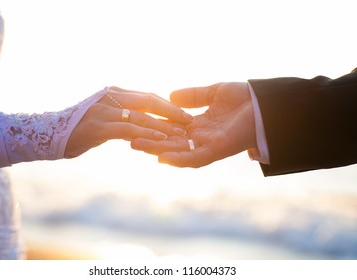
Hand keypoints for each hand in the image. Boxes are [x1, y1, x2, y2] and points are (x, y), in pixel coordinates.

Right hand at [65, 86, 192, 157]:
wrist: (48, 135)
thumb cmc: (78, 129)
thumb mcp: (104, 118)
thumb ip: (122, 117)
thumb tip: (140, 125)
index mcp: (114, 92)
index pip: (147, 97)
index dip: (167, 106)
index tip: (183, 115)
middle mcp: (110, 96)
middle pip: (148, 101)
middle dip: (171, 112)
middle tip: (189, 121)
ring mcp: (104, 109)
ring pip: (141, 116)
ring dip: (163, 125)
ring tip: (181, 133)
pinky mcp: (98, 126)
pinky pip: (128, 129)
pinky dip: (146, 134)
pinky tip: (160, 139)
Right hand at [131, 82, 256, 166]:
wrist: (266, 104)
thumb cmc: (245, 98)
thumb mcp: (214, 92)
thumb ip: (194, 96)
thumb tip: (170, 96)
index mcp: (200, 125)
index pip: (173, 129)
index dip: (156, 127)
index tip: (137, 123)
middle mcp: (201, 138)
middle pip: (171, 142)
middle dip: (151, 141)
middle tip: (128, 138)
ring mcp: (208, 146)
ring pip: (177, 152)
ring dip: (157, 150)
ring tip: (135, 144)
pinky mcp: (216, 151)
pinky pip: (194, 159)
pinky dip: (178, 159)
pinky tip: (161, 157)